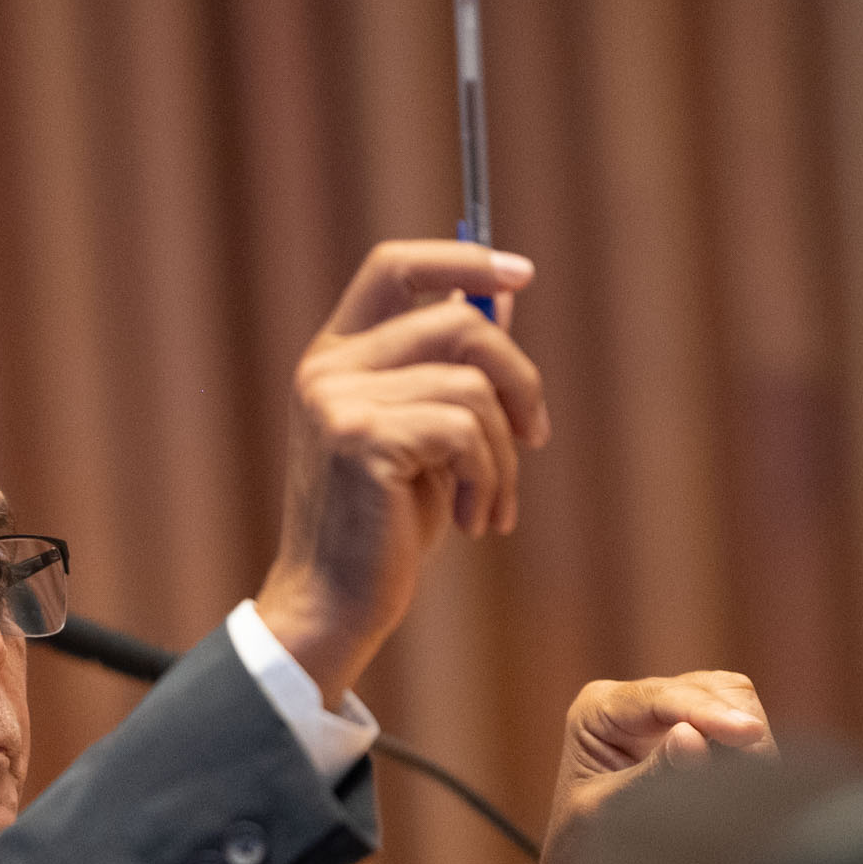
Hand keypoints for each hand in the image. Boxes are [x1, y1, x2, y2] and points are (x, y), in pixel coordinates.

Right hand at [253, 240, 547, 705]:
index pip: (394, 267)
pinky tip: (477, 522)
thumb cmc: (384, 529)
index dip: (462, 257)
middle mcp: (328, 368)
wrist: (334, 606)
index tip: (521, 273)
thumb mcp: (427, 439)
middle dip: (519, 379)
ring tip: (495, 504)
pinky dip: (490, 480)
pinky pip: (466, 431)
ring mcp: (339, 401)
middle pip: (458, 320)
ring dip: (506, 454)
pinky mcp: (363, 440)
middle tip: (534, 437)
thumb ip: (453, 369)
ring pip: (473, 385)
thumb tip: (503, 298)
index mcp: (336, 357)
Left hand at [507, 673, 775, 863]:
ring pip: (737, 701)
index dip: (709, 714)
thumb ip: (653, 776)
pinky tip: (757, 783)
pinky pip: (742, 726)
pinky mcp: (699, 733)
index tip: (750, 734)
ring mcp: (670, 714)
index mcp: (597, 709)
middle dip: (740, 728)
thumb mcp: (611, 814)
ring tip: (755, 788)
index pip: (663, 697)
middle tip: (762, 780)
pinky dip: (755, 751)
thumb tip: (693, 738)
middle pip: (712, 689)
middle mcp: (634, 702)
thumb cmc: (582, 851)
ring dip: (753, 741)